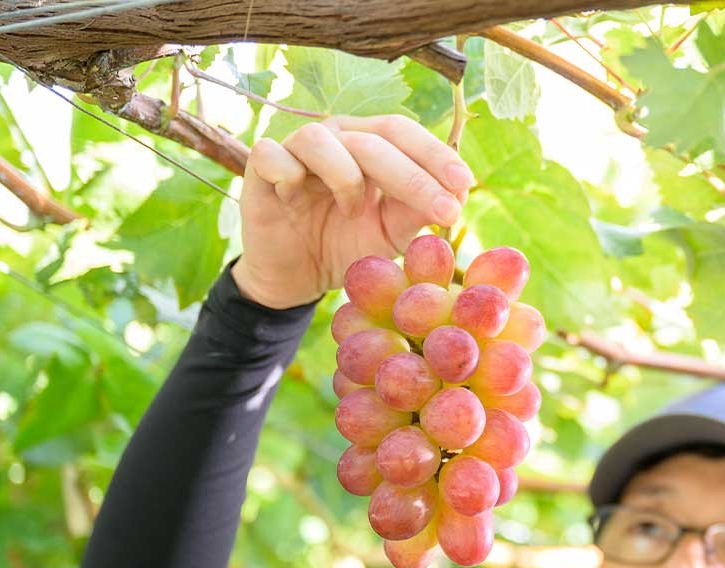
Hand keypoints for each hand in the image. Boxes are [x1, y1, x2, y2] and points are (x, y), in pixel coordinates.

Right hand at [232, 114, 473, 308]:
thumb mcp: (390, 234)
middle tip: (445, 210)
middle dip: (414, 176)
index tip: (465, 184)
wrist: (298, 278)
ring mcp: (295, 148)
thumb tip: (458, 193)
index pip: (403, 132)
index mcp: (369, 144)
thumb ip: (417, 212)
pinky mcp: (260, 167)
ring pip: (321, 139)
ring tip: (352, 212)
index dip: (434, 154)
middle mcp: (335, 138)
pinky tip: (298, 202)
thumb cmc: (347, 244)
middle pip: (375, 139)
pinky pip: (272, 155)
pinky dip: (291, 177)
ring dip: (346, 178)